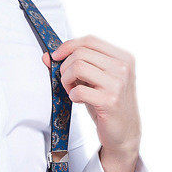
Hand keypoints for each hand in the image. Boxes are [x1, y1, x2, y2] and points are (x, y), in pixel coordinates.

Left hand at [42, 34, 140, 171]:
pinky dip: (72, 95)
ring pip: (78, 67)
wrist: (124, 131)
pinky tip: (79, 100)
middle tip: (67, 82)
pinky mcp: (110, 100)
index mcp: (123, 57)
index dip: (68, 45)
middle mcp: (123, 67)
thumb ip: (74, 64)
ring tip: (72, 90)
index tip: (56, 56)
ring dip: (67, 80)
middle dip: (65, 67)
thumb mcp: (93, 79)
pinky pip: (79, 90)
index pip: (90, 40)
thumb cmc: (107, 102)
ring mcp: (118, 83)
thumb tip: (47, 56)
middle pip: (81, 53)